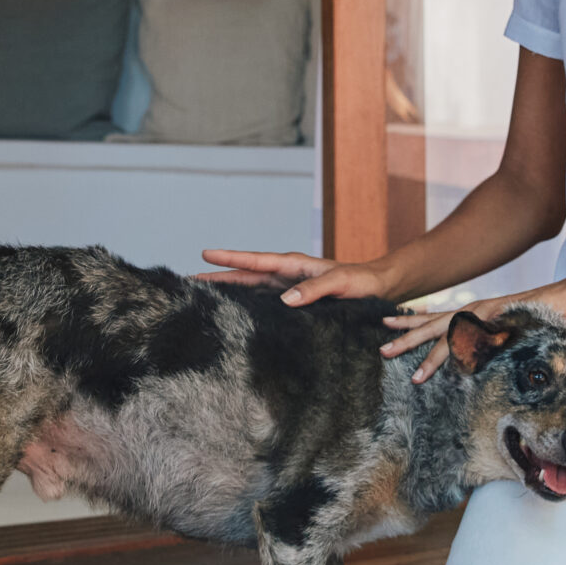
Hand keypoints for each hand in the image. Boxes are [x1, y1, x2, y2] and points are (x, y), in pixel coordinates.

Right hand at [197, 250, 389, 305]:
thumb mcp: (339, 284)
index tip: (205, 254)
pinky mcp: (292, 301)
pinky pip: (262, 300)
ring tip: (202, 293)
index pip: (255, 260)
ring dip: (228, 289)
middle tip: (189, 278)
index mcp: (293, 265)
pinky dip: (245, 302)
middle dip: (217, 275)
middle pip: (244, 274)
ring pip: (250, 287)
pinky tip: (232, 310)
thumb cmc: (360, 283)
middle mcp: (286, 275)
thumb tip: (285, 300)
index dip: (230, 258)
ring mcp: (287, 287)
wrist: (376, 288)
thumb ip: (314, 290)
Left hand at [380, 279, 565, 382]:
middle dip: (407, 339)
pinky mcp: (504, 325)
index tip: (386, 324)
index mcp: (473, 313)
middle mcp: (475, 311)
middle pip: (434, 326)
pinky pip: (481, 344)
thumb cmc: (536, 314)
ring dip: (432, 359)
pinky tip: (453, 369)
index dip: (410, 320)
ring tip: (415, 376)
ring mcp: (488, 316)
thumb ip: (487, 337)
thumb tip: (472, 353)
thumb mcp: (504, 327)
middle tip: (383, 350)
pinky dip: (467, 356)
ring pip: (453, 338)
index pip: (435, 317)